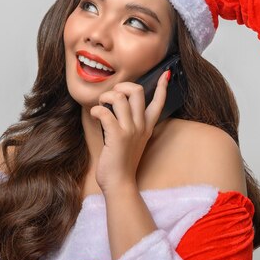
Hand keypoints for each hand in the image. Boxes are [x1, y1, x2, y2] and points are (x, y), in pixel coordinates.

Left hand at [90, 70, 169, 192]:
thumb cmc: (121, 163)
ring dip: (106, 97)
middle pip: (137, 91)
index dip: (162, 87)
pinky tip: (94, 115)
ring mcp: (130, 131)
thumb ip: (130, 125)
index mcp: (146, 127)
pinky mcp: (117, 136)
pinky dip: (96, 110)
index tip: (165, 75)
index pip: (159, 102)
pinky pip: (106, 112)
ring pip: (120, 98)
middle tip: (112, 95)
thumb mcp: (133, 141)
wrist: (120, 184)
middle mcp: (141, 126)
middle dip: (122, 86)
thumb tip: (119, 108)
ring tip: (100, 105)